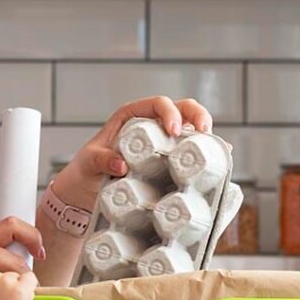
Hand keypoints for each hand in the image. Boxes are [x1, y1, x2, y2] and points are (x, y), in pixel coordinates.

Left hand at [52, 96, 212, 208]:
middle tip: (203, 132)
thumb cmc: (84, 172)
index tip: (174, 130)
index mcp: (131, 117)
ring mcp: (160, 143)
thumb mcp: (88, 162)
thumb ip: (101, 159)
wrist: (83, 195)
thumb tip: (121, 164)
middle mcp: (149, 126)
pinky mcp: (167, 162)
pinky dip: (203, 154)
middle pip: (181, 109)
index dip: (170, 112)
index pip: (157, 104)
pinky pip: (189, 153)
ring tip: (213, 148)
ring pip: (189, 130)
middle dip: (196, 116)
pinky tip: (216, 161)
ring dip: (204, 135)